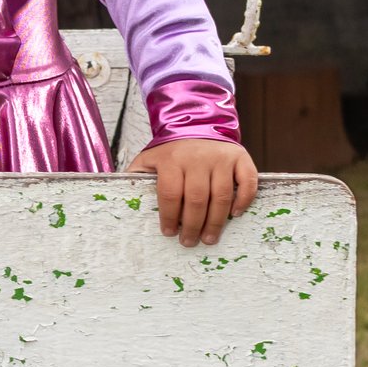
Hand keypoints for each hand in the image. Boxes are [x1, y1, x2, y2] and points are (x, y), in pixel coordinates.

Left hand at [129, 137, 257, 246]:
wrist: (197, 124)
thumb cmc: (171, 151)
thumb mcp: (148, 159)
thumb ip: (136, 175)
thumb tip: (120, 194)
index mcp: (172, 160)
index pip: (170, 194)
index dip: (169, 217)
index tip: (168, 233)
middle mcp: (197, 158)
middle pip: (197, 199)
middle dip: (192, 226)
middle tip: (189, 242)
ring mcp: (221, 157)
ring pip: (221, 196)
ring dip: (216, 222)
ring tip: (209, 238)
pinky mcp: (240, 157)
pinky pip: (247, 182)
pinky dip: (243, 200)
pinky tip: (235, 214)